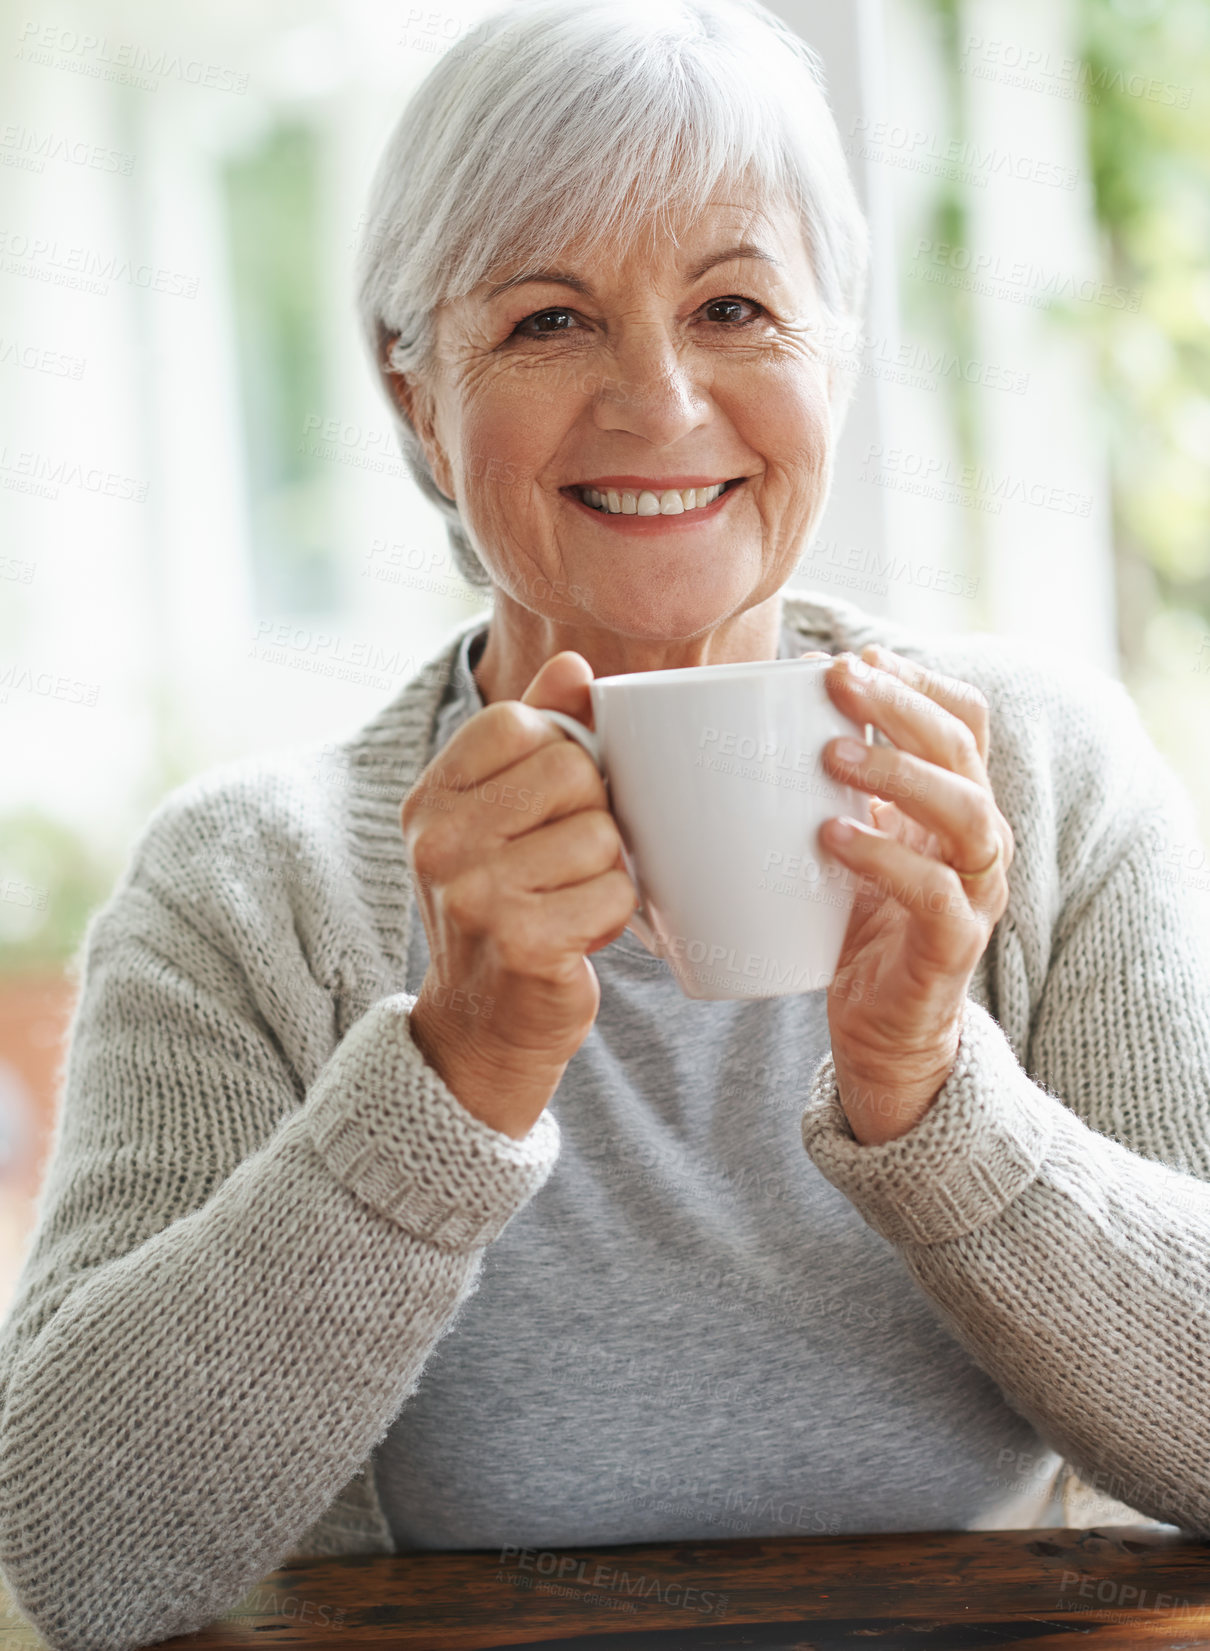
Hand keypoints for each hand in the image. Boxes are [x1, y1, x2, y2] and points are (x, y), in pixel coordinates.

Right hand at [401, 651, 638, 1139]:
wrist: (481, 1027)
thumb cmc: (504, 908)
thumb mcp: (500, 816)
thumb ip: (536, 735)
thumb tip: (574, 665)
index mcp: (432, 798)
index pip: (520, 723)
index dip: (560, 755)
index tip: (547, 807)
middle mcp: (439, 840)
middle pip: (571, 770)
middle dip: (591, 815)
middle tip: (562, 864)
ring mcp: (475, 892)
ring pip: (601, 833)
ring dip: (605, 872)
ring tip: (568, 900)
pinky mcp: (520, 942)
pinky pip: (614, 891)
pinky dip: (612, 917)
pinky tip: (577, 936)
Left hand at [814, 644, 1014, 1144]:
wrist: (882, 1035)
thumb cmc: (854, 928)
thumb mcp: (842, 844)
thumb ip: (824, 789)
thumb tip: (747, 724)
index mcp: (953, 805)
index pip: (965, 719)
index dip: (919, 680)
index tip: (855, 657)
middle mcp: (977, 840)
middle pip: (964, 749)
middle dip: (901, 704)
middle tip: (838, 679)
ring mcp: (974, 893)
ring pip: (966, 813)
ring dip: (897, 772)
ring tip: (829, 753)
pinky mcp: (953, 947)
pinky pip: (935, 893)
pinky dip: (887, 859)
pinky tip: (833, 837)